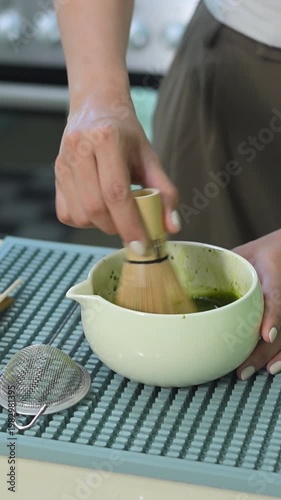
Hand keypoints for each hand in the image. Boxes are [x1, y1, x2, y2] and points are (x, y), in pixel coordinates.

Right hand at [54, 90, 179, 252]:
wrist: (96, 107)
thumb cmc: (125, 133)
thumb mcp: (149, 157)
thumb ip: (165, 191)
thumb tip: (172, 227)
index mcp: (106, 139)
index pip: (116, 192)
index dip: (129, 224)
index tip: (142, 244)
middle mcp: (79, 149)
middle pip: (95, 207)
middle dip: (117, 228)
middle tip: (132, 231)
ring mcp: (63, 162)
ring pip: (80, 214)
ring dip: (101, 225)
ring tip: (115, 214)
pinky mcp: (55, 174)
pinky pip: (67, 213)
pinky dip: (85, 220)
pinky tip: (98, 208)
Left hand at [233, 230, 280, 379]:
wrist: (279, 252)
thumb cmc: (256, 256)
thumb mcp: (240, 255)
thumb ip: (219, 267)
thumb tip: (182, 276)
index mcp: (272, 278)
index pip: (276, 298)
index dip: (272, 316)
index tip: (265, 334)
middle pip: (278, 328)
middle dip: (260, 351)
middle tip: (242, 368)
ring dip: (266, 358)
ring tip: (247, 372)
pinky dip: (279, 355)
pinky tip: (270, 368)